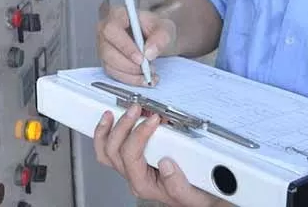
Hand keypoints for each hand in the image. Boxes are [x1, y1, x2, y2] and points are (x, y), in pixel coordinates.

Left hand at [94, 106, 227, 205]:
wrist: (200, 197)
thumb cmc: (195, 195)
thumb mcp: (192, 194)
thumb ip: (178, 184)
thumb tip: (166, 164)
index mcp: (144, 184)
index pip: (131, 157)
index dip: (139, 134)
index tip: (154, 119)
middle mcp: (134, 177)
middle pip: (114, 152)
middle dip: (122, 126)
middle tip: (136, 109)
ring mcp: (130, 169)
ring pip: (107, 152)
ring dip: (107, 130)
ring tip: (112, 112)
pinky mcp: (133, 161)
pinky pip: (110, 150)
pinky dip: (107, 134)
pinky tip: (110, 121)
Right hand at [97, 5, 177, 85]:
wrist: (155, 37)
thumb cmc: (156, 28)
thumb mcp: (165, 28)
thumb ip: (160, 37)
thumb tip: (149, 52)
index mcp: (117, 15)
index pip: (112, 30)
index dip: (125, 46)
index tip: (141, 58)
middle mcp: (106, 30)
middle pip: (108, 51)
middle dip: (129, 64)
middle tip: (147, 69)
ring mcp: (104, 46)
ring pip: (110, 65)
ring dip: (130, 74)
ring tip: (149, 74)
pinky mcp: (107, 60)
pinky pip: (113, 74)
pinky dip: (129, 79)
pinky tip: (143, 78)